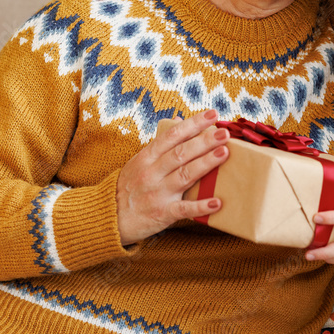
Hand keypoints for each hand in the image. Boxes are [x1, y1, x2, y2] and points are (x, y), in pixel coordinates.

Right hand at [115, 110, 227, 245]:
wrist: (108, 218)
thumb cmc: (129, 187)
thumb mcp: (139, 161)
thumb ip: (160, 142)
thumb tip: (179, 120)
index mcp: (146, 157)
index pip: (172, 136)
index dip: (193, 124)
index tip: (212, 114)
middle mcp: (152, 173)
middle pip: (181, 153)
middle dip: (204, 141)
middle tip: (224, 133)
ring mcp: (157, 194)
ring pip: (184, 175)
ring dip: (205, 163)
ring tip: (224, 153)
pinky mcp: (162, 214)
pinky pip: (184, 209)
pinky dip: (200, 206)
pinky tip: (217, 202)